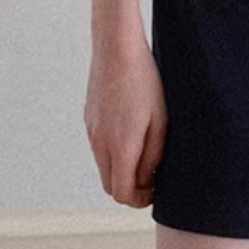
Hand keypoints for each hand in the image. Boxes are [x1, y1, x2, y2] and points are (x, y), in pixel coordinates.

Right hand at [84, 39, 166, 208]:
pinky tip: (130, 130)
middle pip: (110, 185)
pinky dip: (113, 151)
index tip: (155, 192)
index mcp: (120, 147)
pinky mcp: (89, 118)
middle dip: (130, 188)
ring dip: (121, 169)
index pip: (122, 194)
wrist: (117, 48)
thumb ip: (153, 155)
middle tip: (152, 176)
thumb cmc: (144, 81)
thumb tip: (148, 181)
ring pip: (104, 166)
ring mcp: (91, 131)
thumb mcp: (159, 120)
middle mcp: (100, 143)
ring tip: (144, 152)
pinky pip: (99, 146)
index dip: (140, 200)